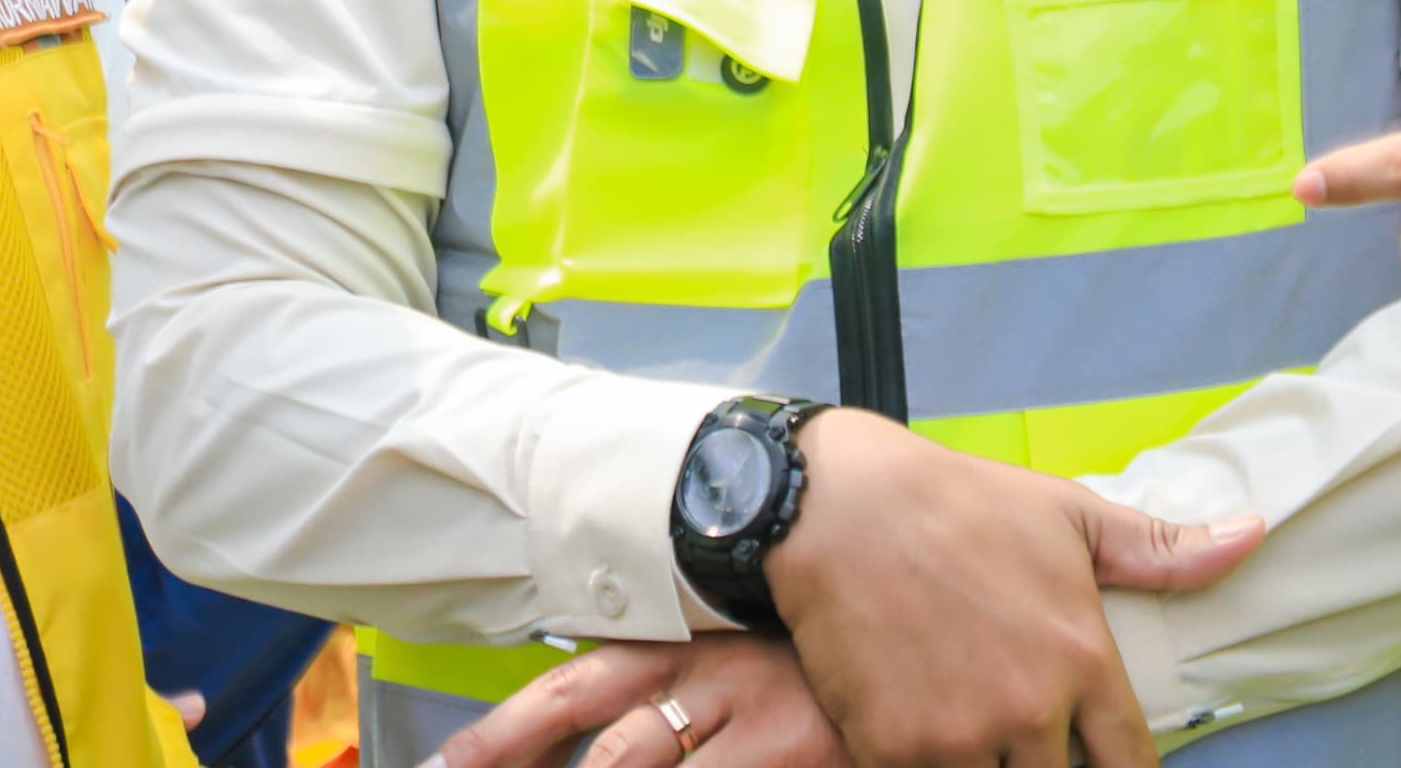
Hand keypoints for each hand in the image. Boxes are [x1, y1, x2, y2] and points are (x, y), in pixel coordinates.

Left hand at [432, 634, 838, 767]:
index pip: (569, 691)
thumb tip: (563, 747)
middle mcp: (711, 681)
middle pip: (609, 755)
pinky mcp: (797, 760)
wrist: (900, 645)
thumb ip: (646, 689)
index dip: (500, 736)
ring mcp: (759, 730)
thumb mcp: (713, 652)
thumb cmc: (793, 659)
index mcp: (676, 647)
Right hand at [769, 407, 1262, 767]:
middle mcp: (1030, 710)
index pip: (1130, 765)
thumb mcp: (1070, 517)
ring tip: (980, 740)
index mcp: (1083, 660)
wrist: (843, 504)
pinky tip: (929, 744)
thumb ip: (1162, 551)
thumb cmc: (961, 505)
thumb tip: (1252, 537)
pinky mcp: (894, 752)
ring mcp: (959, 738)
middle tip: (1027, 744)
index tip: (1107, 767)